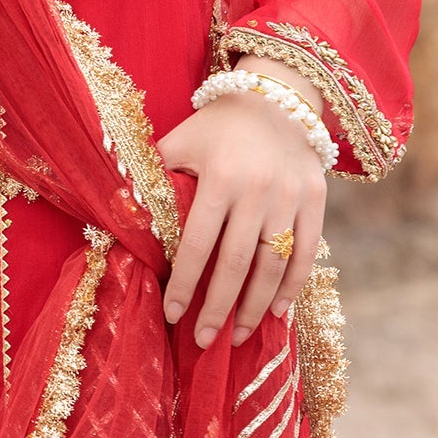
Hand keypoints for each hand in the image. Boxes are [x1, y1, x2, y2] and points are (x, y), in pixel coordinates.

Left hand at [155, 59, 328, 347]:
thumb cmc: (217, 125)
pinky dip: (292, 287)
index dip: (184, 282)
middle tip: (203, 340)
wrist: (276, 97)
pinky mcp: (316, 201)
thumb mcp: (181, 140)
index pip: (198, 243)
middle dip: (218, 307)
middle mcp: (258, 191)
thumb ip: (155, 175)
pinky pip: (308, 254)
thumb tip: (120, 211)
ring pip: (274, 266)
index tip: (172, 315)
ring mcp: (291, 198)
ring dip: (255, 307)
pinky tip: (277, 313)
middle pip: (237, 263)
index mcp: (221, 177)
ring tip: (238, 336)